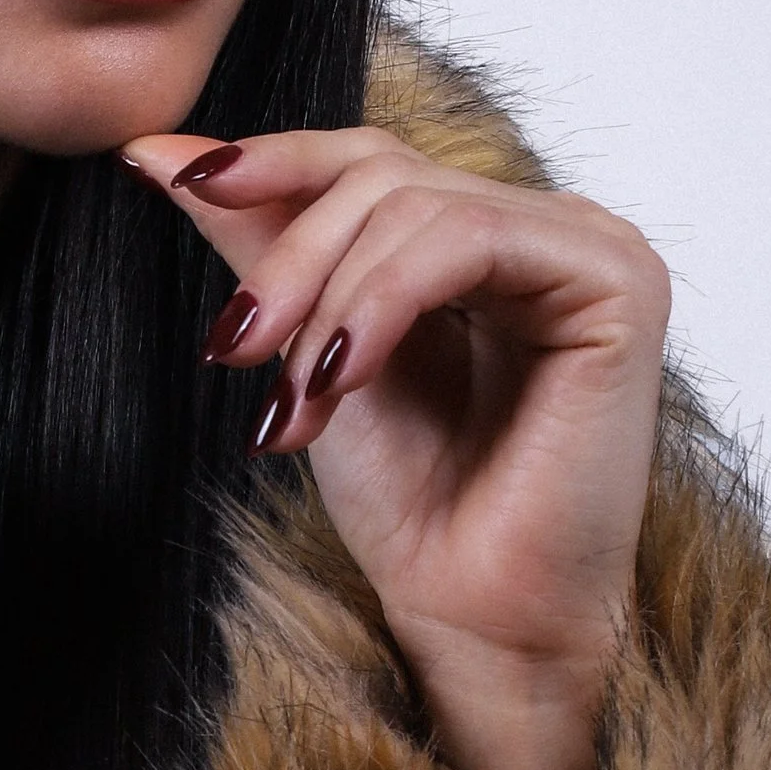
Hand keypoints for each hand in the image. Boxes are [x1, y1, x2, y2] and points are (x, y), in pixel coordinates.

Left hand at [121, 124, 670, 769]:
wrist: (470, 618)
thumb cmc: (409, 504)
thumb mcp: (308, 346)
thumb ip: (259, 243)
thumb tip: (154, 151)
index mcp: (490, 237)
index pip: (372, 159)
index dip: (273, 161)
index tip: (171, 178)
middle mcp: (549, 230)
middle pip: (385, 174)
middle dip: (289, 260)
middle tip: (229, 347)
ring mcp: (592, 249)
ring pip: (416, 203)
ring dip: (327, 300)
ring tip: (294, 397)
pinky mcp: (616, 283)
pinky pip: (469, 238)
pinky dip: (384, 300)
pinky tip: (344, 375)